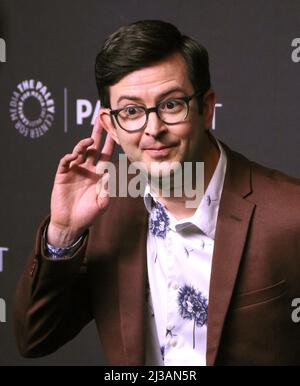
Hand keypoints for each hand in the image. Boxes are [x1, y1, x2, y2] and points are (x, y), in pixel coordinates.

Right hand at [47, 114, 114, 246]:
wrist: (70, 224)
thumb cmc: (88, 214)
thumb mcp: (102, 204)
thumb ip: (107, 192)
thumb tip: (110, 175)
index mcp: (100, 174)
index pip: (107, 154)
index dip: (111, 142)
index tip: (116, 130)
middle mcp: (88, 169)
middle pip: (94, 147)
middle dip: (97, 133)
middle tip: (101, 117)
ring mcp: (75, 170)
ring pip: (80, 152)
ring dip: (84, 145)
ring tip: (89, 141)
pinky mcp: (63, 175)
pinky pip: (66, 162)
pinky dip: (69, 157)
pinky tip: (75, 155)